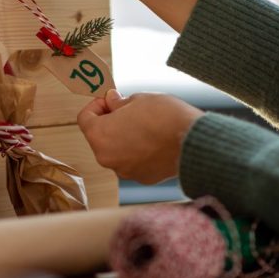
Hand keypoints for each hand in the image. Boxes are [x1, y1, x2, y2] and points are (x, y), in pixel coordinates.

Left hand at [77, 90, 203, 184]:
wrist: (194, 142)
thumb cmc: (166, 118)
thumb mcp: (139, 99)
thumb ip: (119, 103)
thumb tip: (112, 101)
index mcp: (100, 136)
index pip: (84, 118)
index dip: (96, 105)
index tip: (110, 100)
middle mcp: (107, 158)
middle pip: (100, 136)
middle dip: (111, 122)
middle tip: (129, 110)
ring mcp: (124, 170)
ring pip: (117, 150)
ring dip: (125, 137)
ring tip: (147, 125)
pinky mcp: (142, 178)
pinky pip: (133, 161)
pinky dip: (139, 151)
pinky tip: (156, 141)